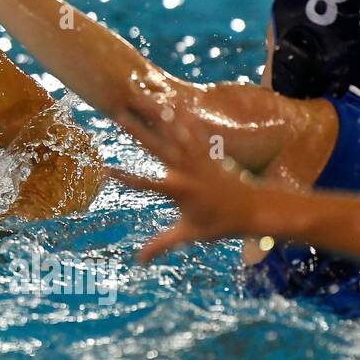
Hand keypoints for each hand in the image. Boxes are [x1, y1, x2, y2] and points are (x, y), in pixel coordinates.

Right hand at [109, 106, 263, 262]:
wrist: (254, 208)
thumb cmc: (219, 224)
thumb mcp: (188, 234)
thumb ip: (161, 245)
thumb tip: (138, 261)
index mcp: (179, 190)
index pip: (145, 184)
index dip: (124, 178)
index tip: (105, 169)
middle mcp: (186, 170)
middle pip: (157, 147)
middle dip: (137, 131)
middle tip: (120, 115)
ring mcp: (198, 158)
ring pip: (175, 131)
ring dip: (158, 114)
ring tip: (144, 97)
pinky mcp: (208, 151)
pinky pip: (193, 129)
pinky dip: (182, 115)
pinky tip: (171, 102)